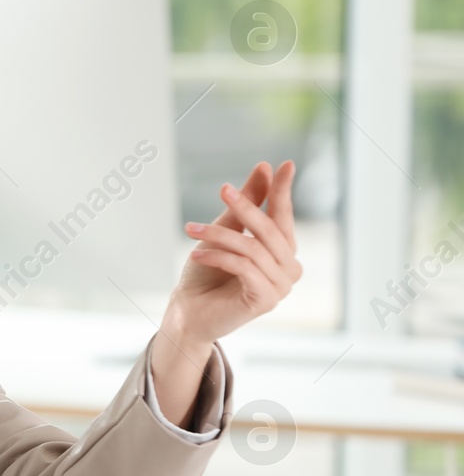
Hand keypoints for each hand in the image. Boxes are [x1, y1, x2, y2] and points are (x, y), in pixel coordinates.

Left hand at [168, 159, 302, 345]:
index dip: (284, 191)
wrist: (188, 311)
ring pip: (253, 248)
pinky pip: (245, 267)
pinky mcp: (266, 300)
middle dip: (245, 207)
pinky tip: (196, 254)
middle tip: (223, 188)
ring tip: (191, 230)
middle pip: (270, 230)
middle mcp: (289, 268)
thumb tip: (264, 168)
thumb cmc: (206, 273)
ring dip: (219, 236)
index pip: (284, 216)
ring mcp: (280, 287)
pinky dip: (218, 256)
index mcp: (282, 251)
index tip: (286, 164)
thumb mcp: (224, 232)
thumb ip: (246, 205)